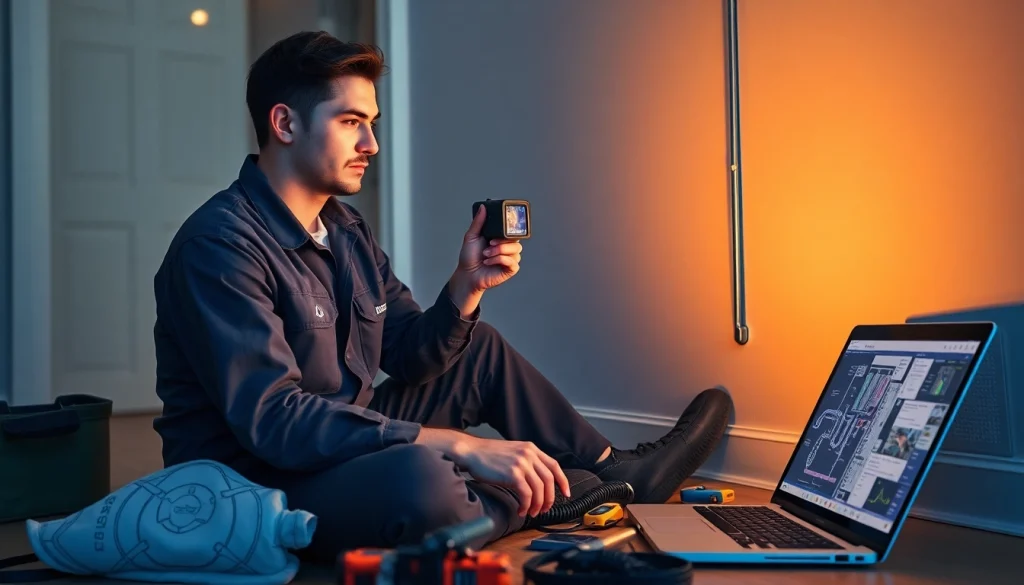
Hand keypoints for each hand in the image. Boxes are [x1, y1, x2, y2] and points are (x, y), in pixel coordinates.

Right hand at [450, 434, 570, 516]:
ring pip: (540, 489)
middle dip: (550, 498)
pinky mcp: (513, 474)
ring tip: (531, 512)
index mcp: (531, 448)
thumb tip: (538, 481)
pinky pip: (527, 494)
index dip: (563, 481)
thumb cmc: (488, 455)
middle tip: (544, 509)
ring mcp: (521, 463)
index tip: (566, 493)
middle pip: (550, 480)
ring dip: (537, 505)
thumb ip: (527, 461)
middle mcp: (529, 454)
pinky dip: (526, 505)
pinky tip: (521, 510)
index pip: (554, 466)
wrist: (471, 452)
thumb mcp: (513, 452)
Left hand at [456, 205, 523, 291]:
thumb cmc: (469, 257)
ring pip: (516, 249)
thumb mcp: (471, 236)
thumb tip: (483, 207)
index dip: (509, 228)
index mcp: (500, 237)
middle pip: (516, 238)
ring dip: (499, 251)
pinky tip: (489, 262)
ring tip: (486, 254)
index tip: (499, 231)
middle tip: (490, 243)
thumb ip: (478, 221)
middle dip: (502, 241)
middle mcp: (507, 247)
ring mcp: (510, 258)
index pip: (511, 229)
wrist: (467, 274)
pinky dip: (499, 260)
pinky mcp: (511, 269)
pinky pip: (512, 261)